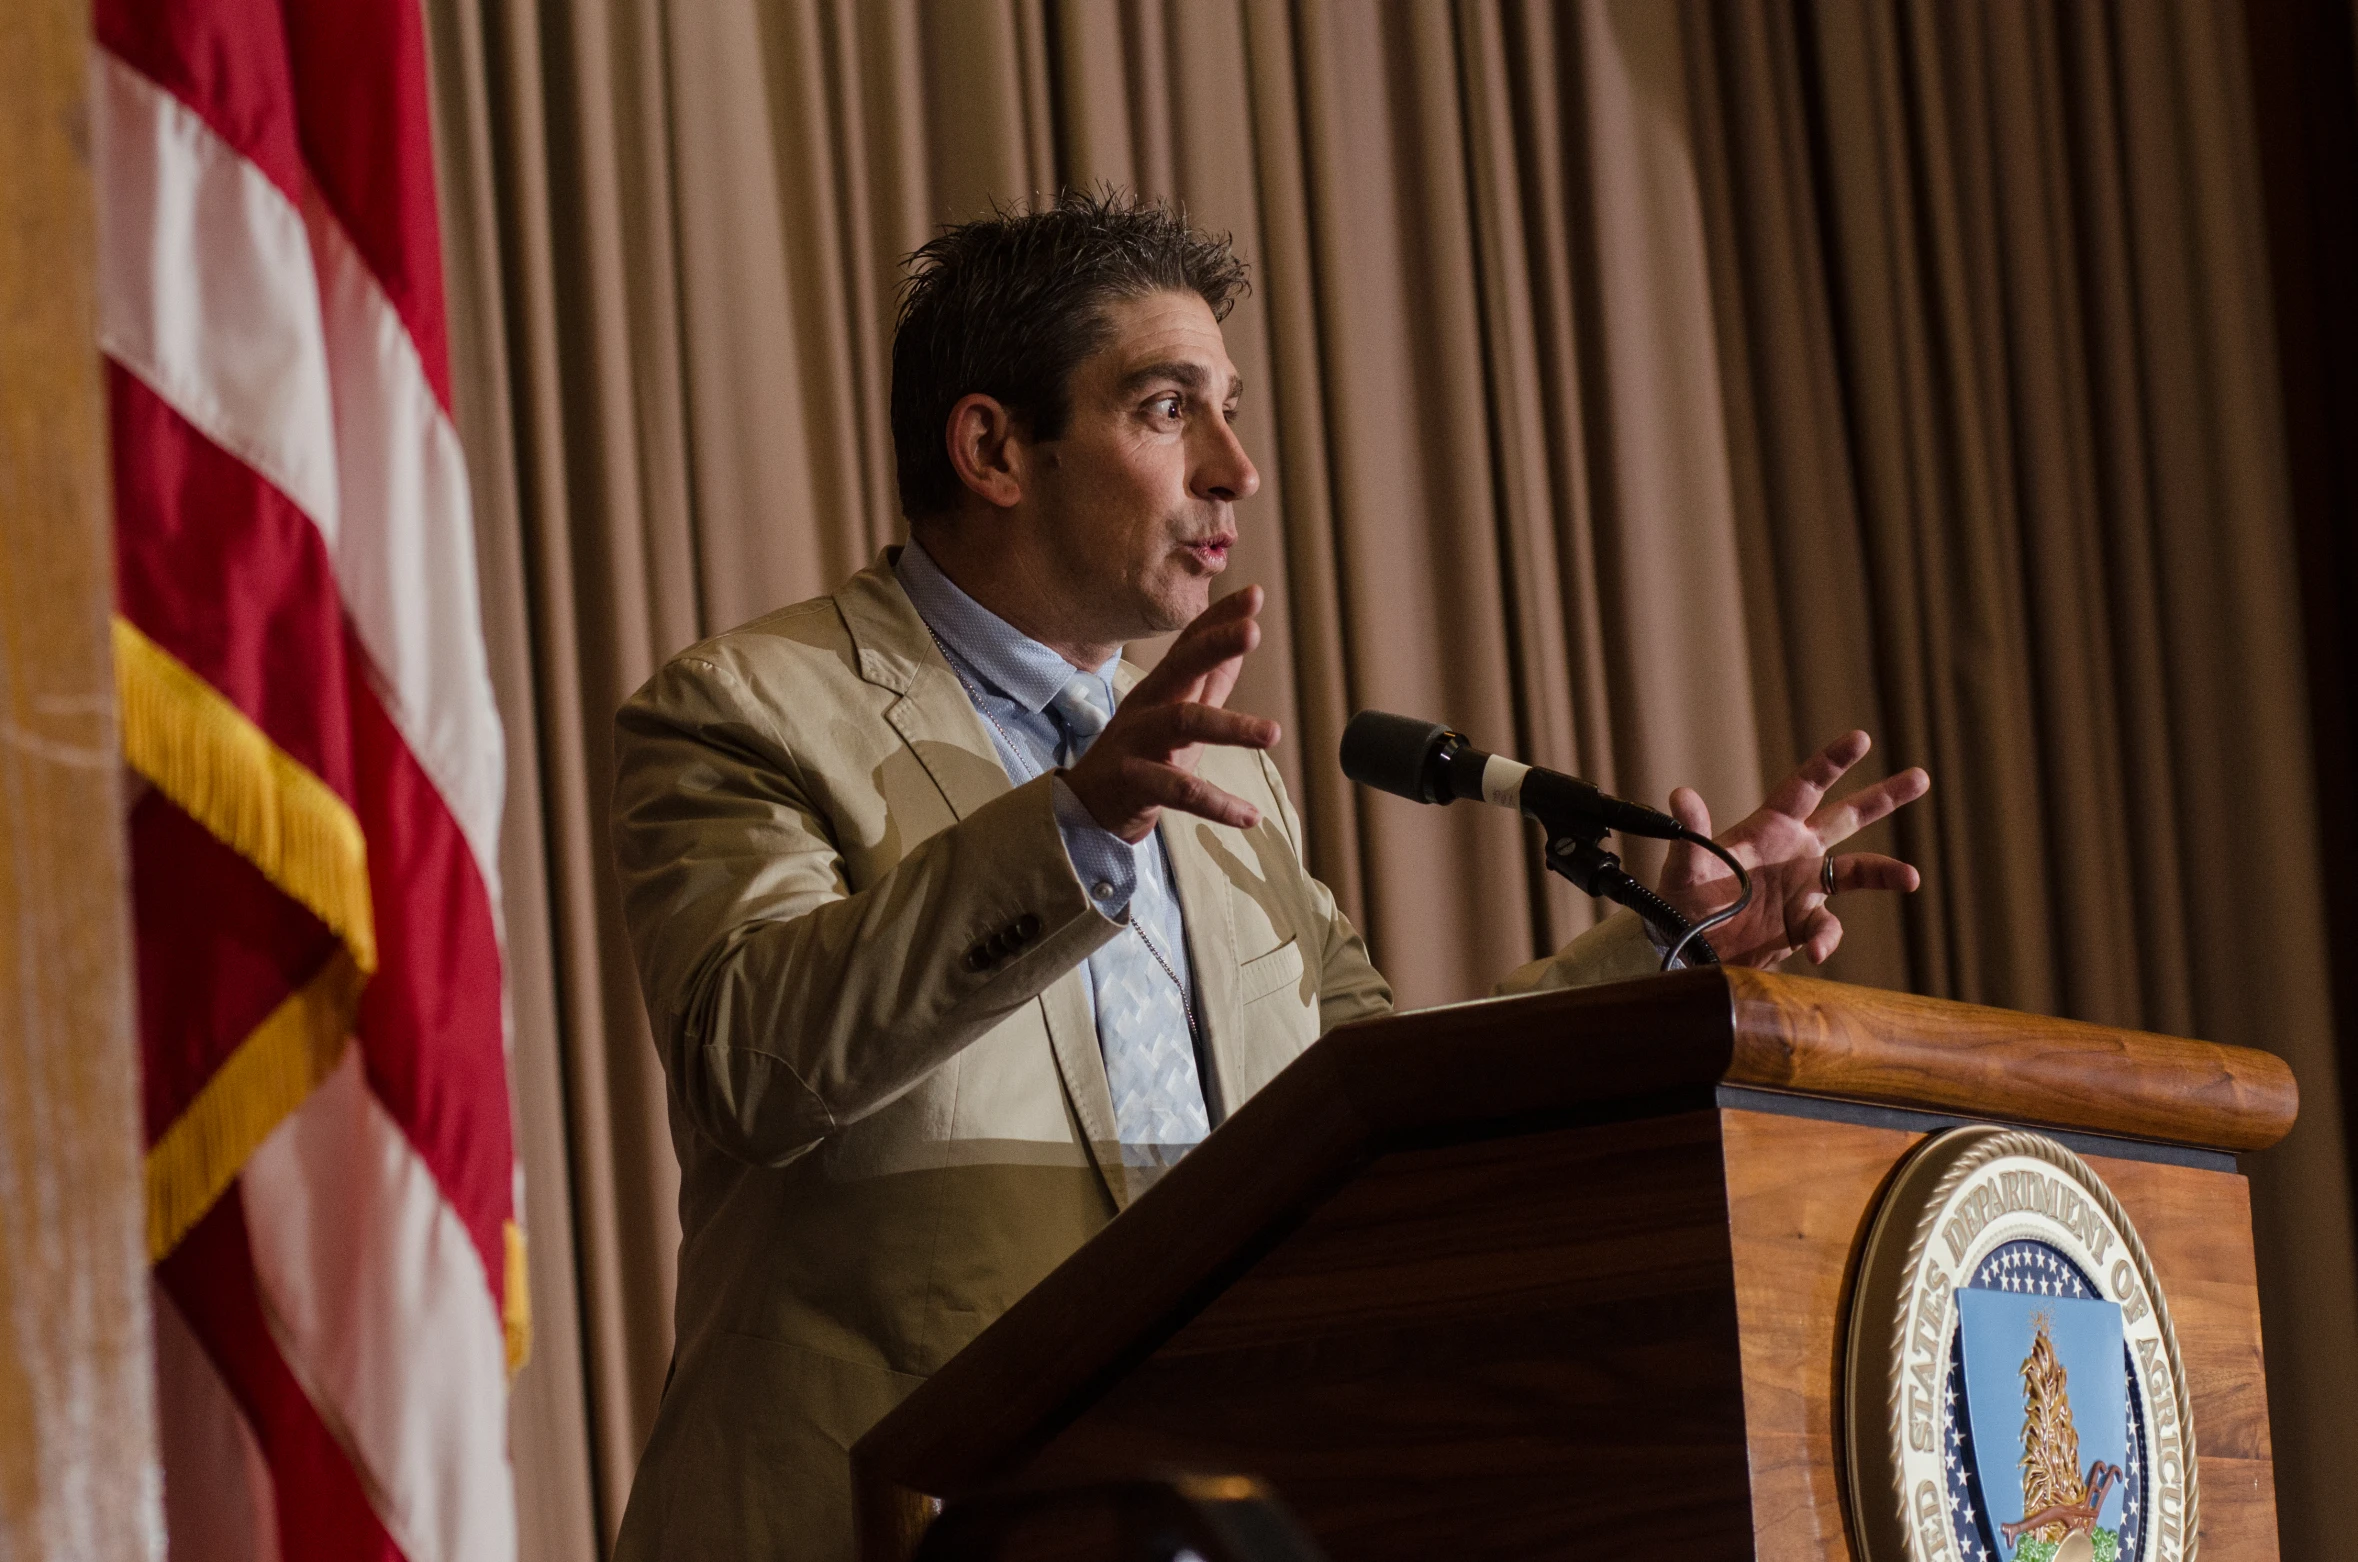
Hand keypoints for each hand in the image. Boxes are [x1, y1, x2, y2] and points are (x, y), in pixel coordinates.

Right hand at [1062, 586, 1279, 842]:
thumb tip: (1244, 631)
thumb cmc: (1144, 753)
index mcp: (1162, 687)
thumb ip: (1212, 678)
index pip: (1190, 643)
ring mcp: (1138, 741)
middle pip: (1180, 667)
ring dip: (1229, 726)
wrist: (1088, 806)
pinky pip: (1179, 790)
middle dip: (1215, 645)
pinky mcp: (1134, 782)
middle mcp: (1148, 705)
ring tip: (1272, 733)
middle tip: (1252, 631)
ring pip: (1182, 724)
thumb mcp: (1178, 712)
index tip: (1254, 594)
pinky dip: (1217, 804)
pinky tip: (1250, 815)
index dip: (1219, 617)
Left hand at [1656, 730, 1928, 968]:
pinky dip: (1827, 939)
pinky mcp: (1804, 923)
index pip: (1805, 787)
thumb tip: (1681, 795)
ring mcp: (1803, 887)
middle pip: (1847, 816)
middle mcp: (1795, 851)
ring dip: (1885, 872)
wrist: (1688, 949)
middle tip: (1920, 777)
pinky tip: (1817, 951)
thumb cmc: (1681, 901)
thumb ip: (1691, 833)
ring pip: (1857, 870)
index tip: (1861, 738)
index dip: (1832, 763)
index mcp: (1769, 828)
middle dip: (1884, 797)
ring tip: (1911, 878)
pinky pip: (1827, 928)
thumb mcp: (1683, 866)